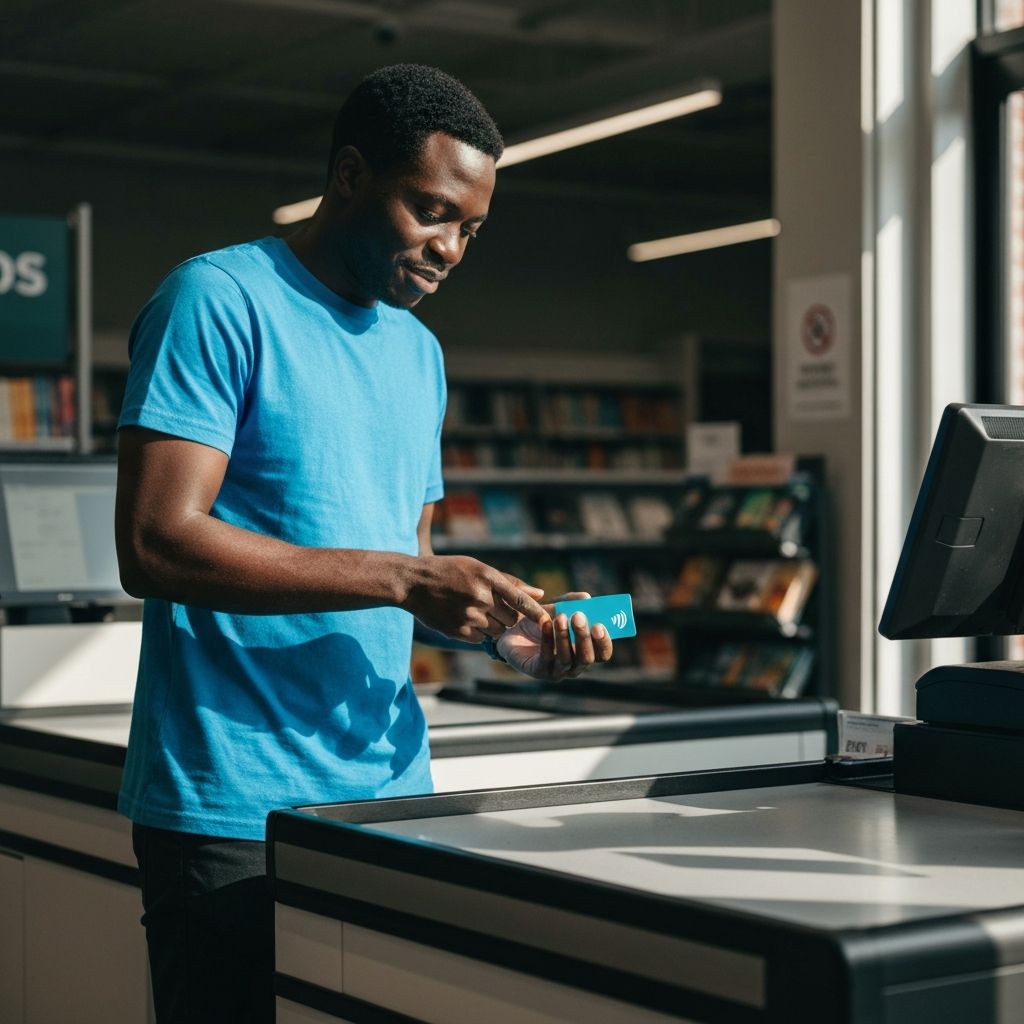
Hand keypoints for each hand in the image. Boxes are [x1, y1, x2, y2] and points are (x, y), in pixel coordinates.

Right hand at [403, 554, 548, 641]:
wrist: (413, 583)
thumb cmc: (449, 571)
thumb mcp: (478, 568)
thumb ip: (509, 582)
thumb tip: (540, 593)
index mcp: (487, 577)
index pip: (520, 599)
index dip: (536, 612)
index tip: (548, 620)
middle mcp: (480, 597)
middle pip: (511, 618)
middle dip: (507, 616)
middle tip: (492, 607)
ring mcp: (469, 616)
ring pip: (498, 630)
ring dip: (494, 625)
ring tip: (475, 611)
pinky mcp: (458, 631)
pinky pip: (481, 639)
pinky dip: (478, 633)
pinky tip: (463, 619)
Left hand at [496, 591, 613, 680]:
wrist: (512, 631)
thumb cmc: (540, 621)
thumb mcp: (557, 608)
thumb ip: (571, 602)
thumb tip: (586, 596)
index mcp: (585, 652)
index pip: (603, 654)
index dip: (604, 642)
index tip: (599, 625)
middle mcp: (574, 666)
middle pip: (587, 659)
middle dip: (584, 637)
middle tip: (578, 616)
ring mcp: (557, 671)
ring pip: (567, 659)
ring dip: (564, 637)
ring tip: (561, 617)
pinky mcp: (538, 671)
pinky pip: (546, 657)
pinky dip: (547, 639)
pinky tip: (545, 623)